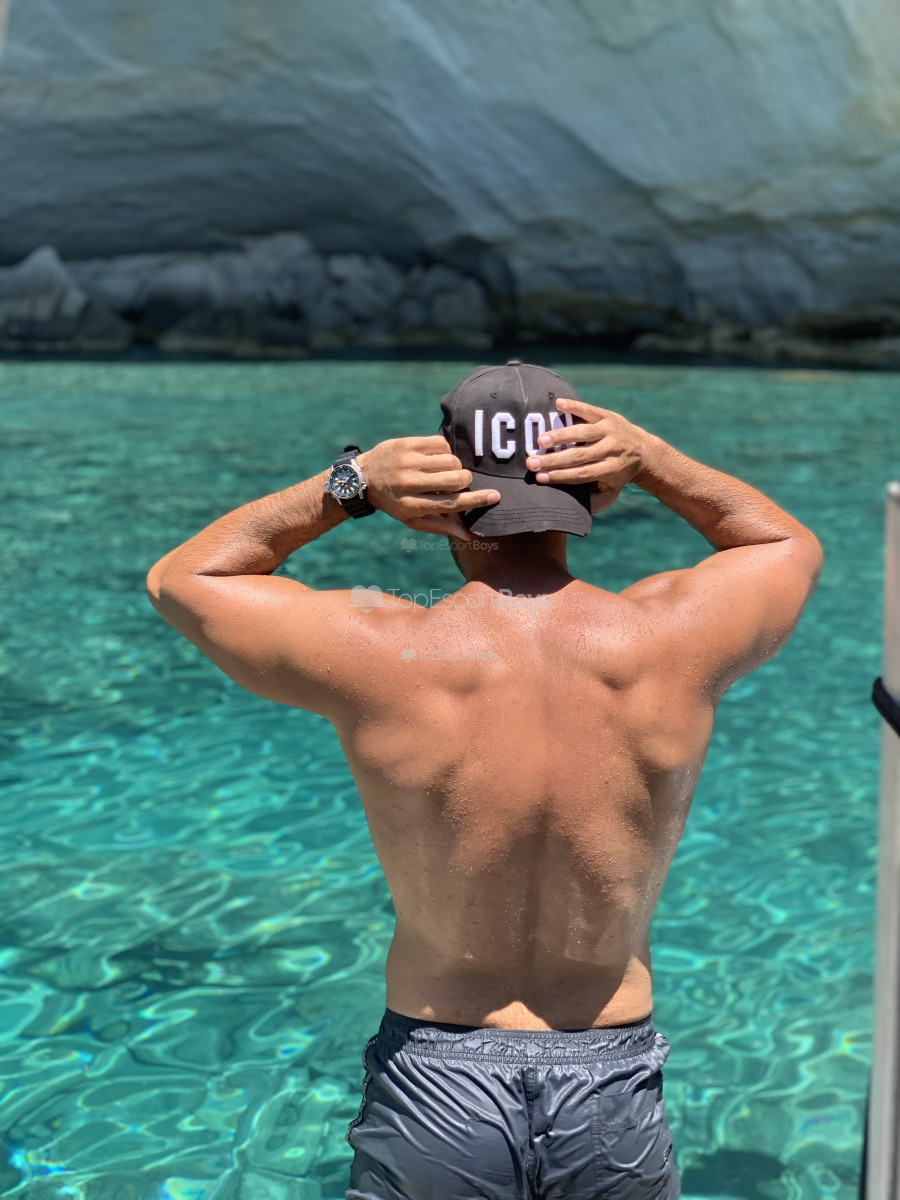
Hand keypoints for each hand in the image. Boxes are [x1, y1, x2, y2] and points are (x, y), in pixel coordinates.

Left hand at [357, 436, 499, 537]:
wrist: (363, 477)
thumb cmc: (393, 502)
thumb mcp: (412, 520)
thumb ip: (440, 526)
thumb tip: (468, 536)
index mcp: (412, 505)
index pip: (451, 503)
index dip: (476, 500)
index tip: (494, 497)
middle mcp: (410, 483)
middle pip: (455, 479)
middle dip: (464, 481)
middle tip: (457, 483)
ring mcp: (408, 461)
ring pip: (451, 460)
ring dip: (454, 466)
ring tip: (443, 471)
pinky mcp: (407, 443)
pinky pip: (441, 443)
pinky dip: (445, 451)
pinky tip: (436, 458)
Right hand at [524, 398, 649, 512]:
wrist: (644, 452)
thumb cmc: (619, 475)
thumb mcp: (611, 492)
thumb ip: (594, 501)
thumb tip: (572, 509)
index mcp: (610, 470)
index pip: (581, 474)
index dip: (560, 476)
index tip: (540, 478)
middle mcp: (611, 449)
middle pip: (578, 456)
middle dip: (553, 460)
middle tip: (531, 462)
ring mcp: (609, 431)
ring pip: (582, 433)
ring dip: (560, 436)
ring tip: (540, 441)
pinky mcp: (607, 416)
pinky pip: (589, 409)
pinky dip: (574, 406)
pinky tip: (558, 404)